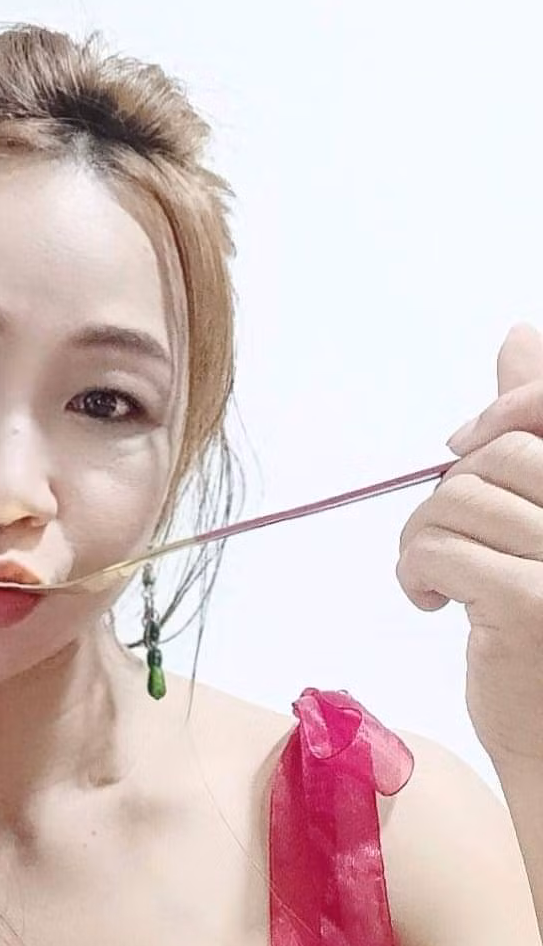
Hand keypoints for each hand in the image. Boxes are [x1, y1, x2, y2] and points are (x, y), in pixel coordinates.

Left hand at [396, 322, 542, 767]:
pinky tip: (433, 603)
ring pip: (459, 497)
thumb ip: (540, 434)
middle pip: (500, 452)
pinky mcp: (529, 605)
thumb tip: (517, 340)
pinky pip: (437, 546)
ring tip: (439, 580)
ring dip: (425, 536)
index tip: (466, 440)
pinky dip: (415, 570)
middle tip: (452, 547)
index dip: (508, 406)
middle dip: (453, 491)